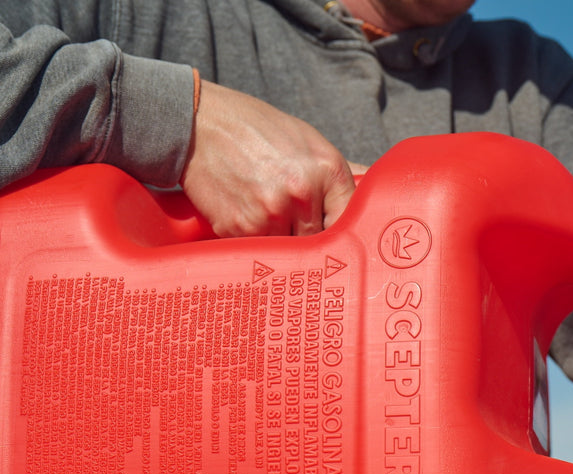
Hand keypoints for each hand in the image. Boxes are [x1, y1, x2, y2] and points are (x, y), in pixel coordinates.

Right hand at [179, 82, 356, 236]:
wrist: (200, 123)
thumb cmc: (256, 130)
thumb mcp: (306, 140)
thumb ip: (337, 174)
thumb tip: (372, 189)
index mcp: (325, 170)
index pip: (350, 222)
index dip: (342, 234)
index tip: (334, 239)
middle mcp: (301, 193)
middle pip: (319, 243)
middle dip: (307, 238)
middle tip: (290, 222)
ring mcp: (270, 214)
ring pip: (289, 251)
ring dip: (279, 242)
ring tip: (264, 212)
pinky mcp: (240, 228)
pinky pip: (258, 250)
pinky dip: (253, 240)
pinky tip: (245, 214)